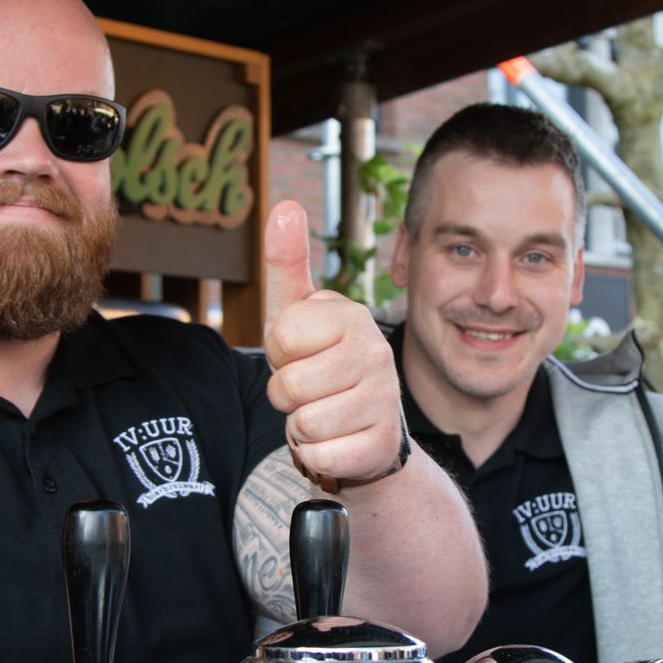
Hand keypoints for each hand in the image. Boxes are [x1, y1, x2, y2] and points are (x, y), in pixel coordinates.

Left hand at [261, 201, 403, 485]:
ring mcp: (384, 400)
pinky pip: (320, 456)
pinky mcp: (381, 445)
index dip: (278, 353)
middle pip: (288, 386)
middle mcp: (376, 352)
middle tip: (310, 391)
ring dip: (301, 427)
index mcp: (352, 315)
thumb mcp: (298, 315)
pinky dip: (316, 456)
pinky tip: (337, 442)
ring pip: (303, 424)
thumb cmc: (322, 366)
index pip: (280, 336)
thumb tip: (284, 205)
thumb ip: (287, 263)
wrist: (364, 432)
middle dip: (285, 396)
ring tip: (323, 414)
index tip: (299, 354)